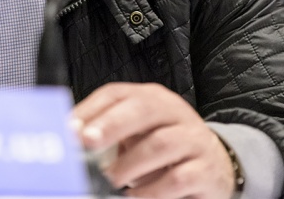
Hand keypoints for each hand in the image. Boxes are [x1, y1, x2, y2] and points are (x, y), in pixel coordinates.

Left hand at [70, 82, 235, 198]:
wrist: (214, 164)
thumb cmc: (164, 147)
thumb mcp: (136, 133)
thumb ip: (107, 133)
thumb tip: (70, 141)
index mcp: (150, 98)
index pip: (116, 94)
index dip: (91, 110)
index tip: (70, 128)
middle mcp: (173, 112)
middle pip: (142, 109)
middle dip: (111, 125)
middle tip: (88, 143)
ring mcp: (192, 139)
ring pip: (161, 144)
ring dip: (130, 164)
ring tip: (111, 178)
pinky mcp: (205, 169)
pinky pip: (179, 178)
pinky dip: (153, 190)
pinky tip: (136, 195)